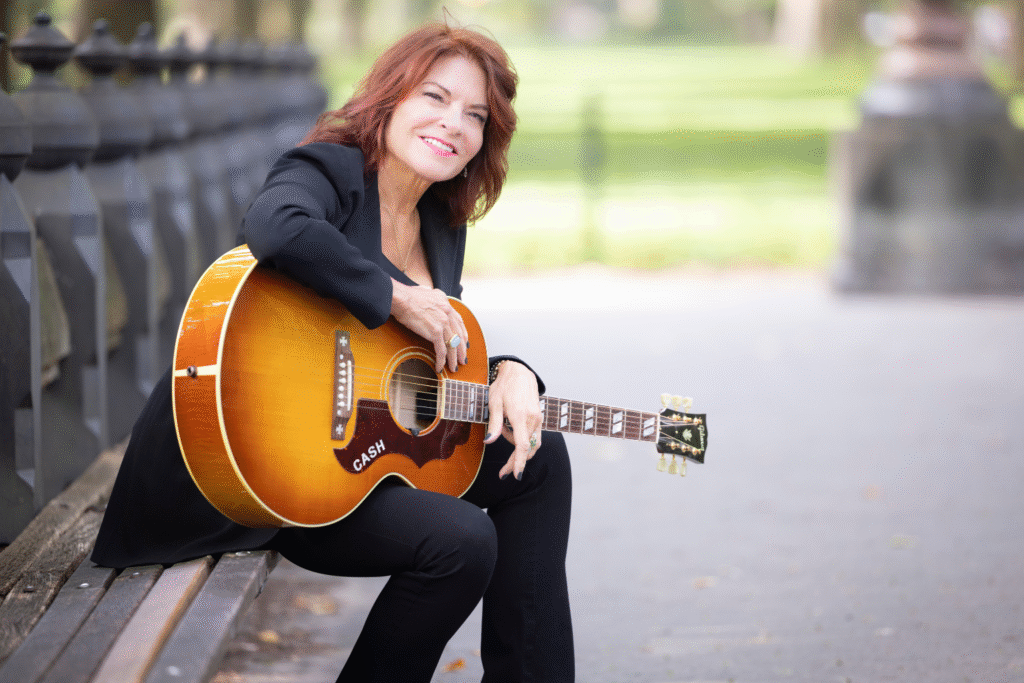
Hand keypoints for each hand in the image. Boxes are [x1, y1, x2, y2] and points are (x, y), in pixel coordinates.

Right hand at [391, 279, 467, 372]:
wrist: (401, 298)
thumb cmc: (407, 296)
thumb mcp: (426, 292)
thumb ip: (432, 299)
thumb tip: (429, 298)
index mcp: (445, 303)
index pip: (459, 321)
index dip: (463, 334)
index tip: (464, 343)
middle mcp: (447, 312)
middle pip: (459, 335)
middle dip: (462, 350)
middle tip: (463, 360)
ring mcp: (443, 322)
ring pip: (452, 345)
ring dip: (453, 359)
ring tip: (454, 367)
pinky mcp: (435, 331)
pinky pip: (441, 350)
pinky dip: (441, 360)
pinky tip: (440, 367)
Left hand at [485, 361, 541, 479]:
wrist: (519, 372)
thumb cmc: (504, 386)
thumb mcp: (494, 403)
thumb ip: (494, 424)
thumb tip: (489, 441)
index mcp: (520, 415)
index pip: (522, 445)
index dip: (518, 462)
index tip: (516, 474)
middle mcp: (532, 418)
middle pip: (527, 449)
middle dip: (516, 461)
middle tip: (504, 471)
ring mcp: (538, 418)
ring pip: (531, 444)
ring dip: (519, 448)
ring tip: (504, 431)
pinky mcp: (539, 418)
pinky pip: (533, 436)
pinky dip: (523, 440)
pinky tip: (512, 430)